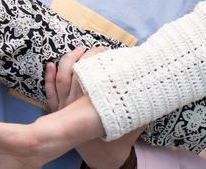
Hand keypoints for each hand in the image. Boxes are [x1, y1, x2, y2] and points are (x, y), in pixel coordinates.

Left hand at [46, 48, 135, 168]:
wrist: (101, 158)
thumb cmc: (115, 140)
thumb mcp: (130, 125)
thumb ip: (141, 111)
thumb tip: (157, 96)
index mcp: (94, 105)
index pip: (92, 76)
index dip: (98, 60)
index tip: (108, 52)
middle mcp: (77, 104)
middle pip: (77, 72)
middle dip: (86, 56)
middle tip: (99, 49)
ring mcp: (65, 107)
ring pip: (62, 78)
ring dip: (69, 60)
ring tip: (81, 50)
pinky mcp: (59, 110)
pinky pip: (50, 92)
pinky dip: (48, 77)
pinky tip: (50, 64)